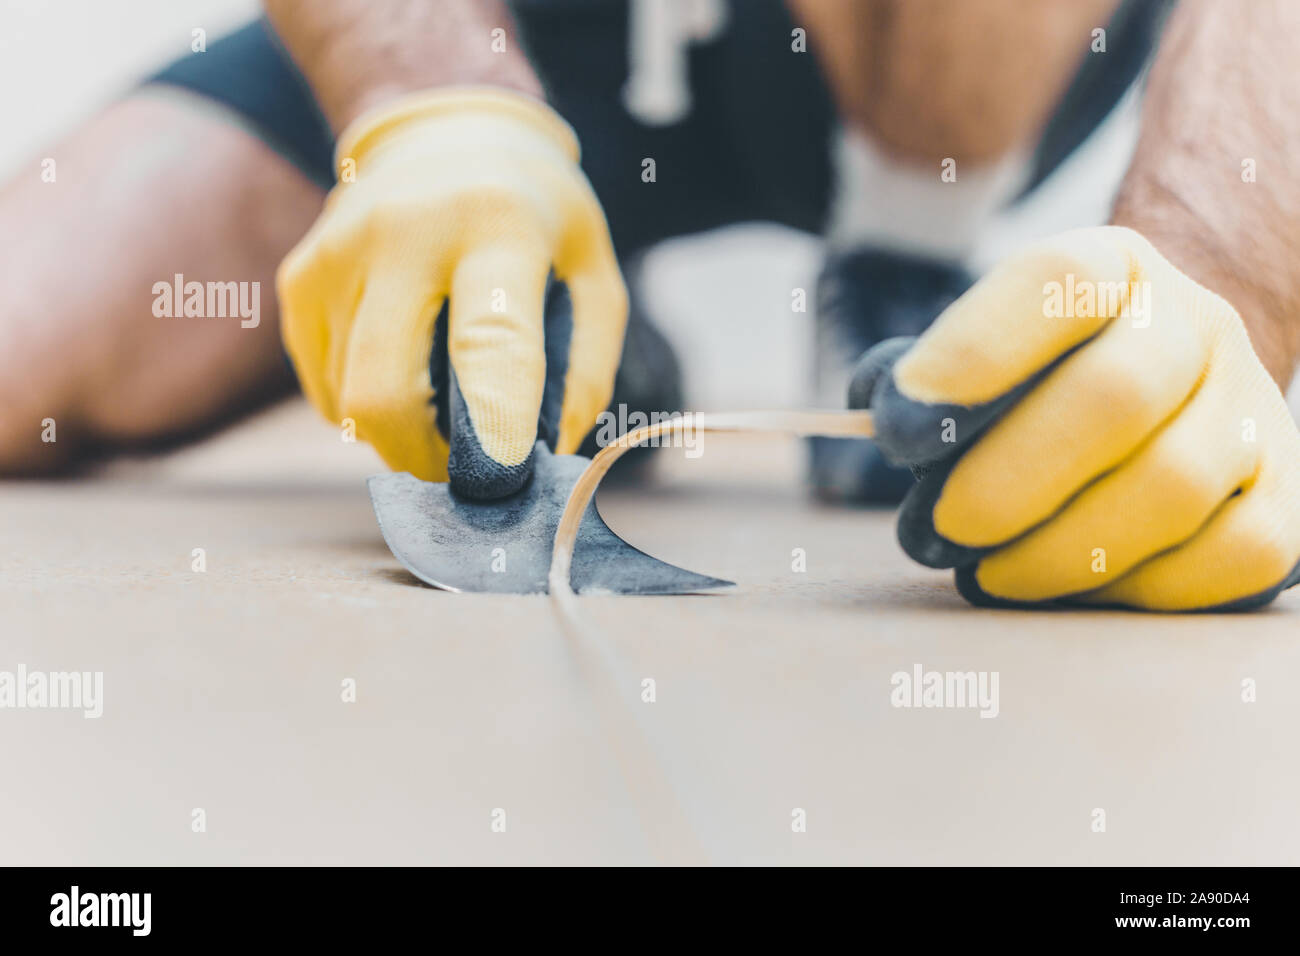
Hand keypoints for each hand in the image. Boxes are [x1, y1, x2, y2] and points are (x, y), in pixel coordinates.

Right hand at [277, 87, 626, 496]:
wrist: (446, 130)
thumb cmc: (539, 221)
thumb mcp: (595, 277)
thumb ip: (582, 374)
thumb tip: (540, 464)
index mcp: (497, 228)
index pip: (488, 340)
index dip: (493, 421)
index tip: (502, 478)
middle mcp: (403, 234)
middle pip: (384, 393)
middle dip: (423, 459)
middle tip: (462, 472)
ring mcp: (338, 254)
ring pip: (349, 402)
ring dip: (398, 433)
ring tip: (441, 399)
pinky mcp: (300, 277)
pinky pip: (325, 385)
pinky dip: (364, 404)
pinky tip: (402, 364)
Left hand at [850, 226, 1299, 610]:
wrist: (1173, 377)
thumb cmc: (1047, 376)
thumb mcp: (990, 345)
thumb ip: (932, 376)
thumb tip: (882, 416)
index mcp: (1115, 268)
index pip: (1055, 285)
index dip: (972, 357)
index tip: (900, 428)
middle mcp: (1198, 324)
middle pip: (1116, 397)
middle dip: (1007, 483)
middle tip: (939, 529)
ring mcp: (1254, 406)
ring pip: (1173, 489)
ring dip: (1059, 552)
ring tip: (987, 572)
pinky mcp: (1287, 492)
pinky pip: (1236, 556)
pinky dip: (1141, 588)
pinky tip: (1077, 587)